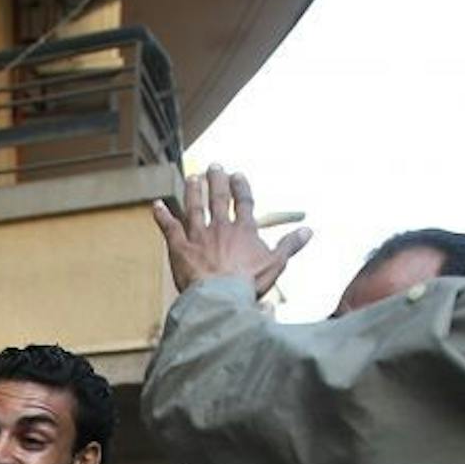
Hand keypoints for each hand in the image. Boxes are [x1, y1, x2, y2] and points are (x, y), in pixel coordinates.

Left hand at [151, 165, 311, 297]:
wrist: (220, 296)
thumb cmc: (249, 283)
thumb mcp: (276, 263)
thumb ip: (290, 245)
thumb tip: (308, 231)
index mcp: (244, 230)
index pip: (244, 202)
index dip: (241, 188)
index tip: (238, 175)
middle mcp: (221, 227)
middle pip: (219, 199)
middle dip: (217, 181)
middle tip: (214, 167)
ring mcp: (199, 236)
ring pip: (195, 207)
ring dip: (194, 191)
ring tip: (193, 178)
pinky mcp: (180, 248)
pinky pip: (169, 228)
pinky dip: (162, 215)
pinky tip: (156, 205)